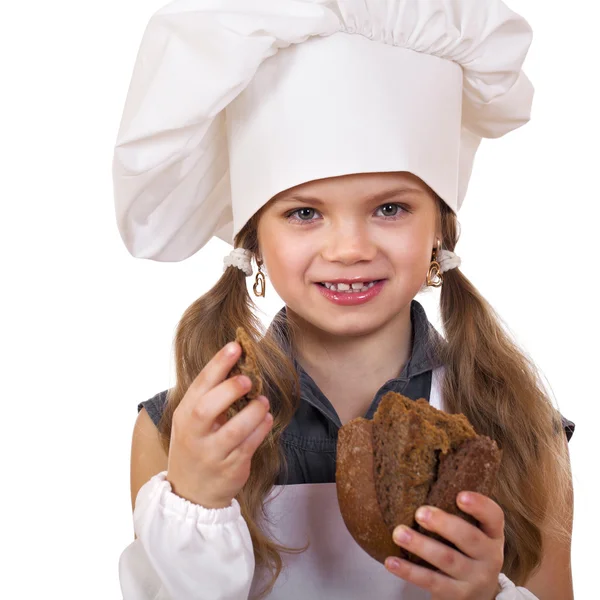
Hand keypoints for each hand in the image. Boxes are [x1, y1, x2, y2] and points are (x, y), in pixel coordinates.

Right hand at [166, 341, 273, 508]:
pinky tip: (267, 420)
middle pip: (207, 408)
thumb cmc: (196, 447)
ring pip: (234, 430)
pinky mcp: (230, 469)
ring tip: (263, 402)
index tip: (234, 346)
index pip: (199, 386)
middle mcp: (194, 435)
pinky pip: (249, 446)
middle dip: (230, 389)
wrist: (190, 494)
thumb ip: (209, 398)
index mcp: (184, 416)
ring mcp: (211, 454)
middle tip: (249, 379)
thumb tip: (238, 365)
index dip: (217, 364)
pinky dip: (261, 430)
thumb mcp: (192, 422)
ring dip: (253, 412)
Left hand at [385, 492, 503, 599]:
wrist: (478, 597)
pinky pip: (431, 581)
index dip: (480, 506)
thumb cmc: (468, 552)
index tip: (460, 495)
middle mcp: (489, 557)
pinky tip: (391, 561)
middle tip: (420, 512)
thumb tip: (422, 472)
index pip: (494, 517)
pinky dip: (409, 571)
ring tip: (398, 533)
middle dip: (444, 524)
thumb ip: (458, 512)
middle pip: (469, 538)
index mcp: (492, 534)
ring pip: (447, 560)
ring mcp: (473, 578)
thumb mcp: (474, 533)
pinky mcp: (456, 596)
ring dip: (420, 545)